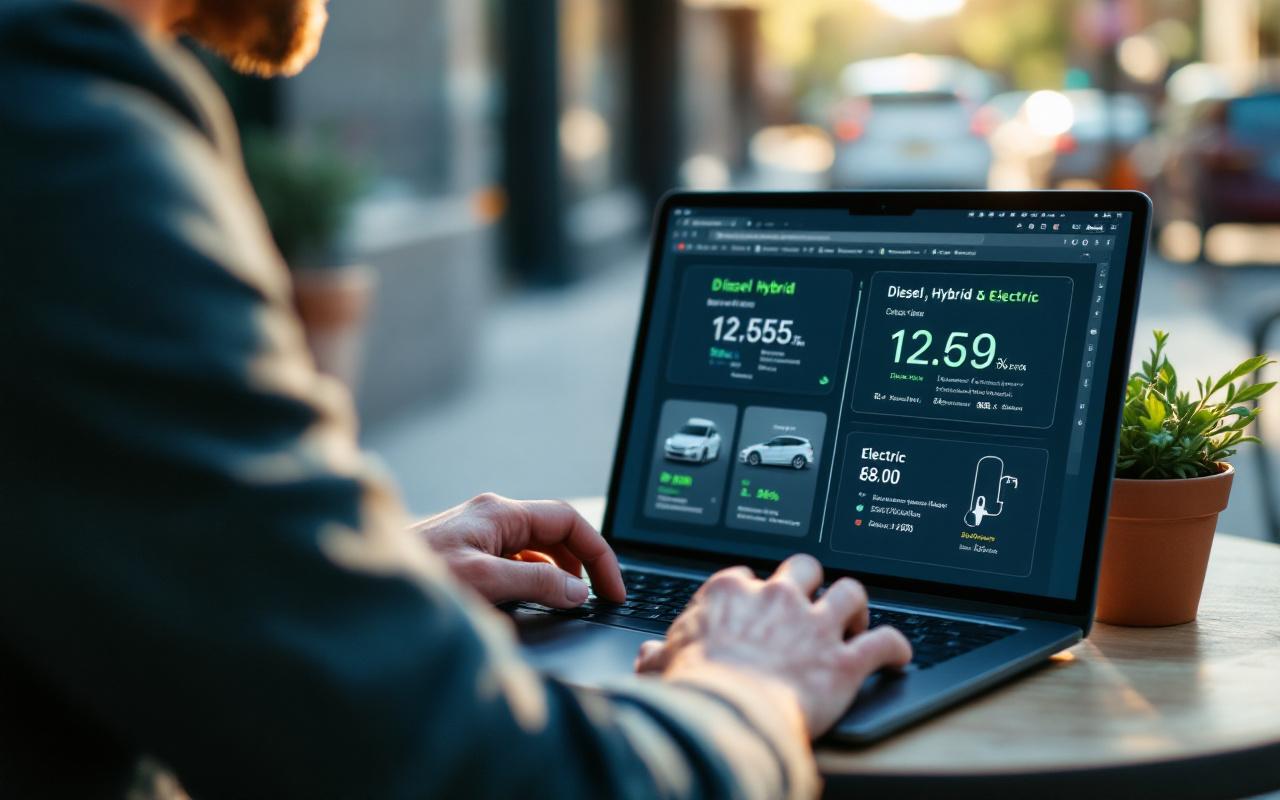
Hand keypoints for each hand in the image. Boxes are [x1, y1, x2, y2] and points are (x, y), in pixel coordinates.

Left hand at [413, 493, 625, 607]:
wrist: (361, 586)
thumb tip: (575, 591)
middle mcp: (492, 516)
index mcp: (500, 512)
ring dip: (559, 571)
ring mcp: (478, 533)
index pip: (568, 520)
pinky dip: (534, 578)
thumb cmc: (414, 575)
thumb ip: (534, 583)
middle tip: (599, 597)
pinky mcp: (467, 551)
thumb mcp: (482, 580)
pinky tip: (533, 601)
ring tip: (571, 601)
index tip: (611, 587)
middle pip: (556, 532)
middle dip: (583, 562)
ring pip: (536, 547)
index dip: (598, 552)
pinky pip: (515, 560)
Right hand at [635, 555, 910, 737]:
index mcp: (731, 591)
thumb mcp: (664, 664)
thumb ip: (659, 654)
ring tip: (853, 620)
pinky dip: (895, 648)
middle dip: (810, 581)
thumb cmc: (693, 689)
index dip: (755, 589)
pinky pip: (884, 642)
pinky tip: (896, 655)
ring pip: (850, 592)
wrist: (726, 716)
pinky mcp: (844, 660)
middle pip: (805, 566)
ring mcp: (814, 625)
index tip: (756, 605)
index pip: (747, 573)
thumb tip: (648, 655)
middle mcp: (777, 597)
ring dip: (855, 605)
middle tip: (809, 601)